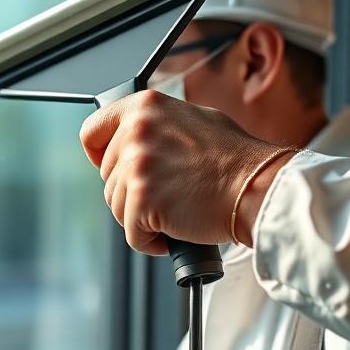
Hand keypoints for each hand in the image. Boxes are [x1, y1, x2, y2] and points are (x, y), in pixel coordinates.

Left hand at [79, 90, 286, 252]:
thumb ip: (157, 126)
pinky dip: (151, 241)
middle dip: (133, 193)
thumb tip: (137, 138)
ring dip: (143, 218)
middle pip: (107, 178)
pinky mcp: (142, 199)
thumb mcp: (193, 120)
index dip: (98, 156)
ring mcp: (137, 165)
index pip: (91, 131)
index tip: (112, 169)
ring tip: (177, 210)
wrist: (258, 187)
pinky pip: (132, 234)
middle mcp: (136, 131)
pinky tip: (176, 230)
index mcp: (144, 107)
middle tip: (168, 194)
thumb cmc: (236, 159)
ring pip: (117, 208)